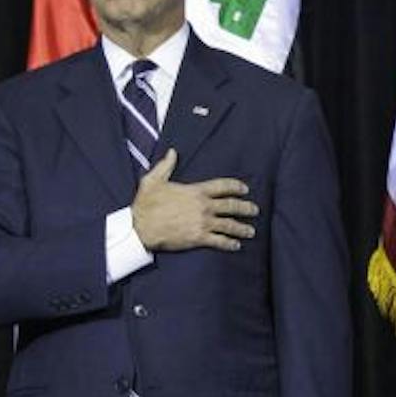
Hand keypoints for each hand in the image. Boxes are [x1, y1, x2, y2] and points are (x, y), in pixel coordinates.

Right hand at [130, 149, 257, 252]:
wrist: (140, 227)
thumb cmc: (146, 204)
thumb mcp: (154, 180)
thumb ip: (166, 165)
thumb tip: (172, 151)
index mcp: (196, 191)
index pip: (222, 186)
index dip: (236, 186)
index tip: (245, 189)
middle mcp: (203, 206)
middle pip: (231, 206)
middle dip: (245, 208)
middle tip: (255, 210)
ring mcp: (202, 223)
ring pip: (229, 225)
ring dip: (242, 228)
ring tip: (251, 231)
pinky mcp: (198, 238)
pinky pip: (219, 241)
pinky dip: (229, 243)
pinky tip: (236, 245)